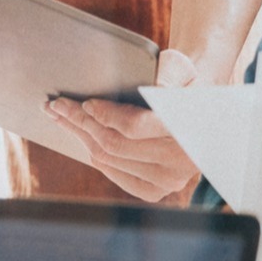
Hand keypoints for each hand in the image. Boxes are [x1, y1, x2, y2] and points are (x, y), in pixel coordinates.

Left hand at [46, 49, 200, 200]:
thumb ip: (166, 72)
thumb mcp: (182, 68)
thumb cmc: (187, 83)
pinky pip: (113, 172)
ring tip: (59, 117)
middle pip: (115, 145)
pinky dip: (93, 152)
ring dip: (80, 137)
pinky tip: (80, 135)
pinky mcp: (155, 191)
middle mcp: (179, 161)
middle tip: (56, 106)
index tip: (85, 102)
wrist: (205, 113)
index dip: (106, 115)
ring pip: (109, 160)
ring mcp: (167, 181)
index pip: (135, 126)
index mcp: (187, 128)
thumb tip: (146, 84)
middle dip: (81, 123)